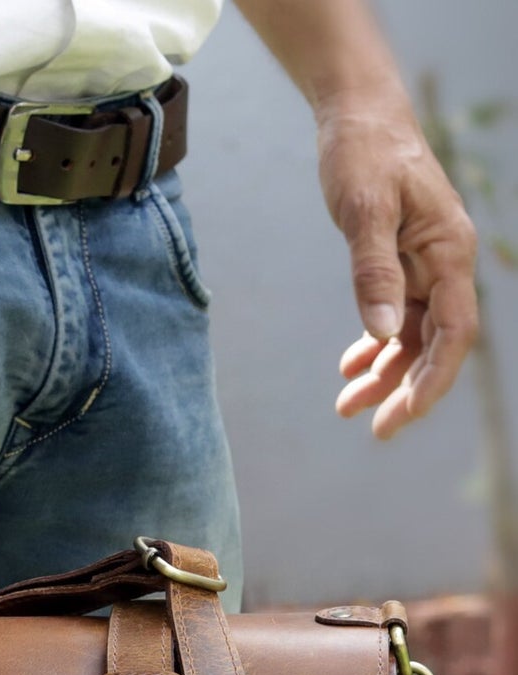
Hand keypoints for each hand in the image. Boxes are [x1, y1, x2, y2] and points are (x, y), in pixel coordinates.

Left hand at [318, 92, 478, 439]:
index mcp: (448, 251)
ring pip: (413, 336)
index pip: (454, 332)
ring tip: (346, 407)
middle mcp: (443, 263)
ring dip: (384, 373)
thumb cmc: (364, 154)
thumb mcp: (363, 210)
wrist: (358, 117)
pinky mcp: (401, 263)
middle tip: (375, 430)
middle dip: (408, 389)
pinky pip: (396, 317)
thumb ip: (373, 271)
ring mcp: (424, 265)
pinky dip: (375, 344)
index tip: (402, 414)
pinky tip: (349, 368)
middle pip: (436, 343)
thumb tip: (384, 332)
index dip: (433, 379)